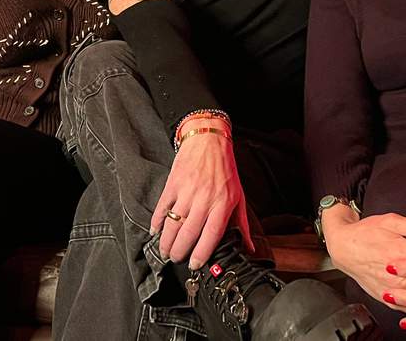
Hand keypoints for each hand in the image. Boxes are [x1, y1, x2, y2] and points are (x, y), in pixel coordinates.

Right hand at [150, 118, 251, 268]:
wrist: (208, 139)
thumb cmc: (225, 169)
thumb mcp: (239, 196)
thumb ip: (242, 225)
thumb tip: (249, 249)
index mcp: (222, 204)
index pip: (211, 235)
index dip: (201, 254)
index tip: (194, 265)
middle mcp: (204, 199)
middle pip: (188, 233)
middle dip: (180, 252)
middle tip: (177, 259)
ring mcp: (187, 191)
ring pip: (173, 224)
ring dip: (167, 242)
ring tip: (166, 251)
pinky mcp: (173, 184)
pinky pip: (162, 208)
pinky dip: (157, 223)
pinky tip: (156, 232)